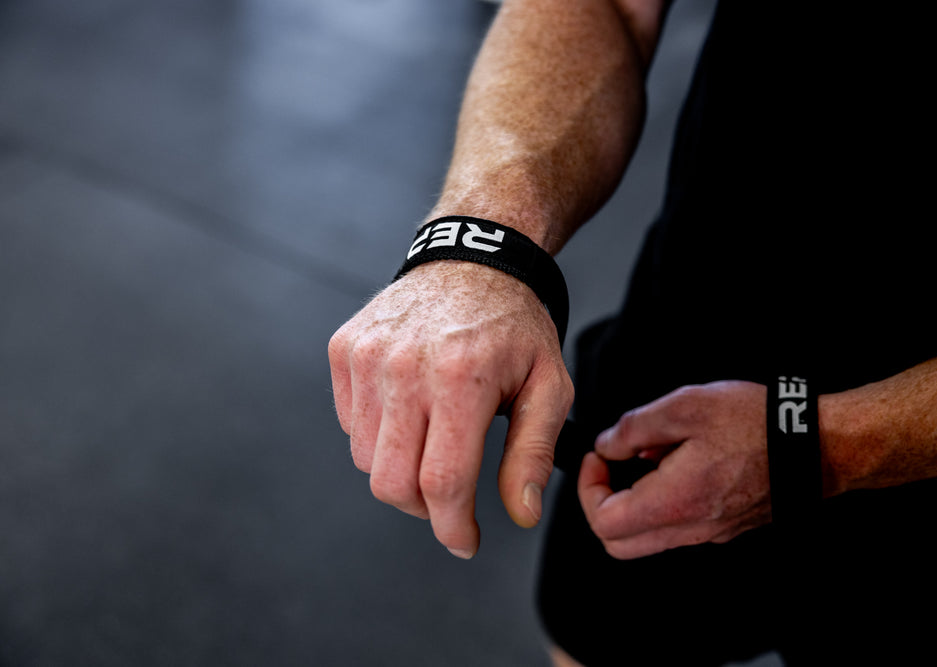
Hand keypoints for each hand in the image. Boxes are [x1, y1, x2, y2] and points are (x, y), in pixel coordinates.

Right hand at [328, 261, 573, 557]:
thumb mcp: (549, 385)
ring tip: (434, 443)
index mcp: (461, 378)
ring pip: (366, 459)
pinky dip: (378, 436)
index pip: (443, 482)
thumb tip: (522, 513)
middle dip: (424, 510)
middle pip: (392, 483)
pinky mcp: (345, 349)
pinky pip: (350, 424)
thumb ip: (533, 452)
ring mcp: (367, 356)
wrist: (472, 258)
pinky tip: (410, 412)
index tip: (466, 542)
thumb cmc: (515, 326)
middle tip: (450, 502)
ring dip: (400, 471)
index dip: (454, 527)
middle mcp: (405, 367)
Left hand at [578, 381, 769, 559]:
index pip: (604, 522)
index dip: (589, 488)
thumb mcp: (686, 405)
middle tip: (611, 467)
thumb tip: (608, 445)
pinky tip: (679, 464)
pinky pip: (677, 527)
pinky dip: (662, 502)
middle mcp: (690, 527)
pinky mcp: (724, 527)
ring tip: (651, 457)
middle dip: (603, 504)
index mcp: (675, 501)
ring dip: (634, 502)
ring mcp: (709, 533)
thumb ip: (635, 427)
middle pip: (618, 543)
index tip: (597, 459)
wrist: (818, 446)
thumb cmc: (759, 424)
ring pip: (648, 538)